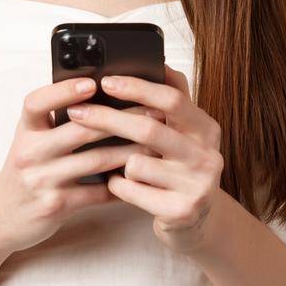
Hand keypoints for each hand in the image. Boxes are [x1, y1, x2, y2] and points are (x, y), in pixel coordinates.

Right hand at [0, 74, 166, 258]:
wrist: (1, 216)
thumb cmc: (26, 170)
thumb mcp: (30, 140)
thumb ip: (54, 121)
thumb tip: (98, 94)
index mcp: (25, 131)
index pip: (36, 103)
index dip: (63, 90)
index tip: (91, 82)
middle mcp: (31, 153)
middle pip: (78, 130)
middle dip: (120, 118)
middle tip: (151, 109)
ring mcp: (43, 181)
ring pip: (94, 161)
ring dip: (129, 151)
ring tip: (155, 141)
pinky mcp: (56, 205)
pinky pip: (96, 193)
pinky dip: (121, 185)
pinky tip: (140, 176)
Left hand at [66, 65, 225, 255]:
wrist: (195, 223)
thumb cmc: (178, 169)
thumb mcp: (183, 134)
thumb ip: (173, 102)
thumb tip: (158, 62)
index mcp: (206, 129)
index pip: (171, 99)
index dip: (137, 88)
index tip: (106, 82)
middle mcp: (207, 155)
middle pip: (148, 128)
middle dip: (107, 118)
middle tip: (78, 113)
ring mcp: (196, 185)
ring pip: (136, 163)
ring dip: (115, 162)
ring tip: (113, 163)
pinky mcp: (180, 211)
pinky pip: (131, 191)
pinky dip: (117, 185)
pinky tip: (119, 184)